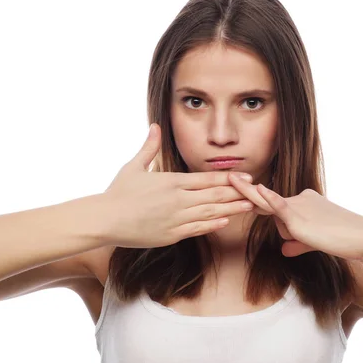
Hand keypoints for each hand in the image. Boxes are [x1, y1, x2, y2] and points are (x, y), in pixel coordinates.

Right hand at [101, 123, 254, 247]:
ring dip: (232, 209)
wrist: (104, 220)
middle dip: (237, 193)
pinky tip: (226, 222)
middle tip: (258, 192)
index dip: (229, 178)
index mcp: (172, 181)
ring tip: (251, 206)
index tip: (246, 177)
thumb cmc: (117, 193)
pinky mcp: (171, 235)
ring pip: (211, 212)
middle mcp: (178, 199)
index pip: (208, 178)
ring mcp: (176, 218)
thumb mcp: (134, 166)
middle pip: (215, 195)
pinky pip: (197, 229)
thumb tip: (156, 126)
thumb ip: (150, 147)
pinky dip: (213, 225)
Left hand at [229, 174, 362, 260]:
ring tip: (304, 225)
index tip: (238, 182)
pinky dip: (269, 199)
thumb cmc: (343, 239)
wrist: (362, 238)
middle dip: (252, 198)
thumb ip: (296, 243)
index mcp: (304, 199)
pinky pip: (280, 206)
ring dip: (292, 233)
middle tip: (228, 176)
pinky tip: (258, 190)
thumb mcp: (315, 241)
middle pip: (274, 214)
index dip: (260, 201)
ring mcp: (299, 206)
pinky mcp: (299, 217)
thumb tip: (284, 250)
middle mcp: (299, 199)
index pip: (279, 209)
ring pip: (277, 220)